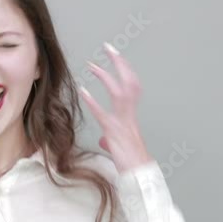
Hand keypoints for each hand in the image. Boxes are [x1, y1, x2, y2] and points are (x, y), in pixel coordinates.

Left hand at [79, 43, 153, 172]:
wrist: (139, 174)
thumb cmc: (132, 162)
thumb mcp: (120, 146)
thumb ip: (112, 138)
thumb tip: (104, 140)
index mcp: (131, 116)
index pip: (132, 85)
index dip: (125, 69)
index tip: (116, 55)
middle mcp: (130, 115)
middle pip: (130, 82)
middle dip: (120, 64)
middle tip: (109, 48)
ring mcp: (123, 122)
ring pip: (120, 93)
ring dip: (106, 77)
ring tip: (93, 65)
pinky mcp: (114, 132)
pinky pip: (103, 114)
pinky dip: (93, 102)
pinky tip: (83, 92)